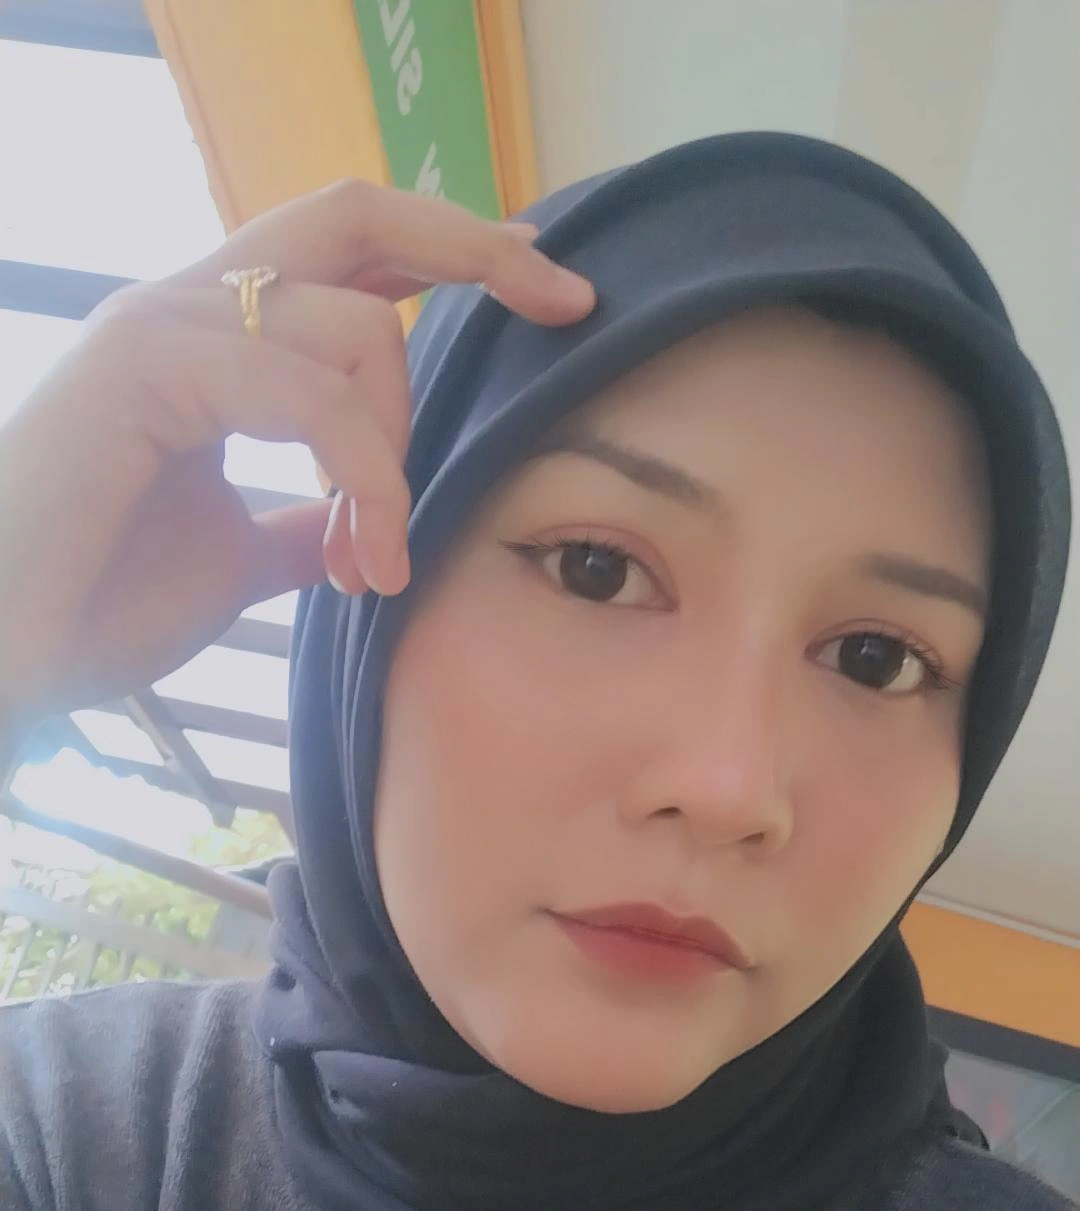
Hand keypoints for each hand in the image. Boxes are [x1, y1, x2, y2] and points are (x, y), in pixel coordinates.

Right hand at [0, 177, 593, 730]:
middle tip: (564, 297)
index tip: (543, 291)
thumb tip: (366, 526)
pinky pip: (302, 390)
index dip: (448, 255)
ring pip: (350, 322)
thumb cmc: (97, 604)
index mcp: (213, 339)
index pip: (346, 254)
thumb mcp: (237, 557)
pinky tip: (367, 556)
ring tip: (386, 558)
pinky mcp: (141, 366)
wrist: (7, 655)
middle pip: (354, 213)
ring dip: (401, 447)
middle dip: (473, 246)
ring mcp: (161, 324)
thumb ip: (303, 521)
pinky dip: (363, 472)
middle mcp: (187, 306)